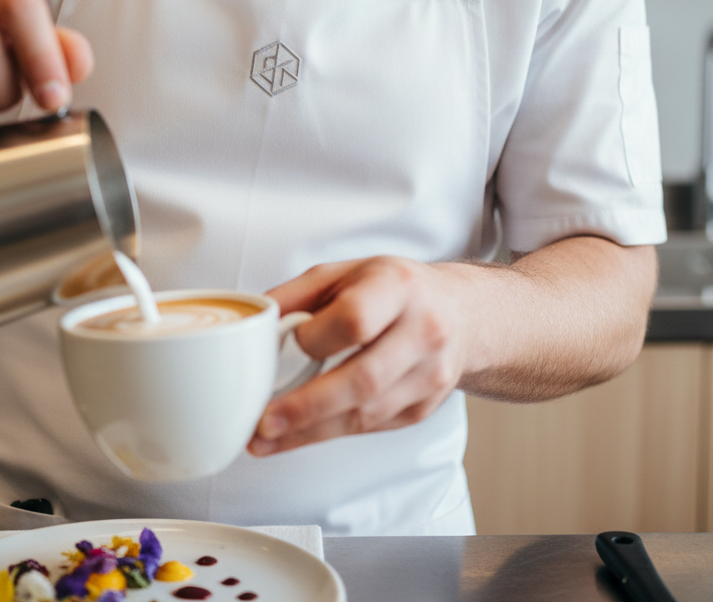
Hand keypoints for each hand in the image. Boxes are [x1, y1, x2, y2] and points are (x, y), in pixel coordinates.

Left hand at [249, 256, 470, 455]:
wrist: (460, 313)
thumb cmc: (394, 289)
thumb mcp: (345, 272)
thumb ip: (296, 295)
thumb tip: (252, 326)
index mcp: (398, 287)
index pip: (356, 320)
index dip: (318, 339)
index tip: (290, 345)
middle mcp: (424, 331)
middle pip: (363, 379)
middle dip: (307, 407)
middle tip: (263, 423)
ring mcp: (430, 375)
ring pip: (366, 414)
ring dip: (310, 432)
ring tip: (264, 439)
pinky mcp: (424, 408)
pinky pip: (371, 427)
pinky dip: (329, 433)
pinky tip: (297, 435)